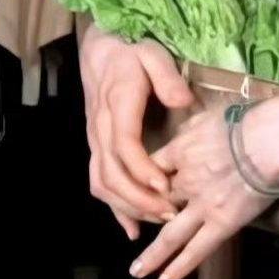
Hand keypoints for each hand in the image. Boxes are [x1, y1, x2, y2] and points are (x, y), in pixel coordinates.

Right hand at [80, 25, 193, 239]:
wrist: (99, 50)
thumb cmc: (130, 51)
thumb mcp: (151, 52)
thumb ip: (166, 76)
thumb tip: (183, 101)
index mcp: (117, 104)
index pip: (124, 144)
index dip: (141, 168)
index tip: (164, 185)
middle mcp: (101, 128)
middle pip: (111, 173)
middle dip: (138, 199)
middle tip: (170, 212)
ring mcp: (95, 141)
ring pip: (102, 183)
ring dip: (128, 206)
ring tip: (160, 218)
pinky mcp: (97, 148)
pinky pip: (98, 183)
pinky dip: (114, 208)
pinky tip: (133, 228)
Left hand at [129, 108, 271, 278]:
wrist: (270, 139)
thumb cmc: (248, 120)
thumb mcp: (209, 114)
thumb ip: (192, 127)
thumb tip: (186, 131)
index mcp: (181, 150)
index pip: (152, 168)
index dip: (145, 179)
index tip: (140, 186)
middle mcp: (185, 181)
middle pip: (156, 202)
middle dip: (144, 217)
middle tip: (134, 230)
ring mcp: (201, 205)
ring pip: (169, 235)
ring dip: (151, 255)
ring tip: (137, 270)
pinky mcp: (221, 223)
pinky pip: (197, 250)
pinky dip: (179, 267)